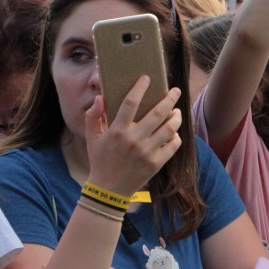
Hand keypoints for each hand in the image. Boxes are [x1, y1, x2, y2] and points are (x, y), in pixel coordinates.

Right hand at [85, 76, 181, 195]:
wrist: (108, 190)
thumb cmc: (100, 160)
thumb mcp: (91, 138)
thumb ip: (93, 117)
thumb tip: (99, 98)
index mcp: (117, 131)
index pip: (130, 103)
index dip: (140, 88)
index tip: (147, 78)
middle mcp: (134, 140)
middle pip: (158, 113)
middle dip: (170, 99)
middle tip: (176, 90)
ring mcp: (147, 152)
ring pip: (170, 128)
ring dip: (176, 117)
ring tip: (177, 111)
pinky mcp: (156, 163)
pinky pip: (173, 145)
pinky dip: (176, 136)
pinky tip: (174, 132)